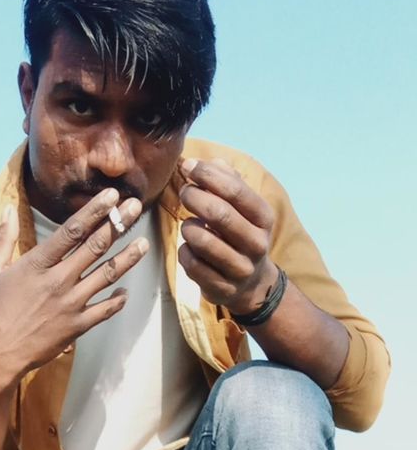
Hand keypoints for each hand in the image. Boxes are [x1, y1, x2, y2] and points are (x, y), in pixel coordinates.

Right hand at [0, 189, 145, 390]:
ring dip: (127, 258)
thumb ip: (3, 238)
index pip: (72, 231)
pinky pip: (104, 311)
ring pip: (106, 275)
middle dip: (118, 224)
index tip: (111, 195)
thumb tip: (9, 208)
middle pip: (95, 247)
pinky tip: (126, 291)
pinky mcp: (77, 326)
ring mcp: (71, 304)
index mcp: (37, 264)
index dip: (94, 211)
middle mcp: (58, 281)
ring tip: (144, 243)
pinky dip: (118, 301)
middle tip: (136, 206)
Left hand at [178, 158, 277, 314]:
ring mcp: (240, 269)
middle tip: (185, 193)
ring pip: (201, 240)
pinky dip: (184, 251)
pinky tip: (190, 248)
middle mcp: (256, 244)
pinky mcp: (221, 288)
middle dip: (194, 198)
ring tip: (190, 225)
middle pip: (219, 214)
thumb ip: (227, 181)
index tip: (189, 167)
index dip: (208, 175)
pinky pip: (191, 263)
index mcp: (264, 218)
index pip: (236, 191)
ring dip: (188, 227)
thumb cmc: (241, 234)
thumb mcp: (243, 207)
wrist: (253, 283)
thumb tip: (207, 161)